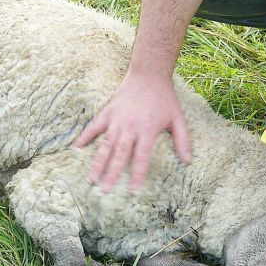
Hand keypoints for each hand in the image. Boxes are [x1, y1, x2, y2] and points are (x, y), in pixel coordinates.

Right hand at [74, 71, 191, 192]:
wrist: (149, 74)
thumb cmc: (164, 98)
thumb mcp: (178, 118)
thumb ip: (183, 140)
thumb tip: (188, 161)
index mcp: (147, 130)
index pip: (141, 157)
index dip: (137, 175)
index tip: (133, 190)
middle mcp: (130, 127)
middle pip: (120, 155)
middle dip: (112, 174)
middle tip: (106, 191)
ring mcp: (116, 120)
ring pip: (106, 145)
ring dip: (98, 162)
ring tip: (91, 178)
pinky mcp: (108, 112)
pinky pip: (94, 127)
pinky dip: (85, 137)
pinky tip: (77, 148)